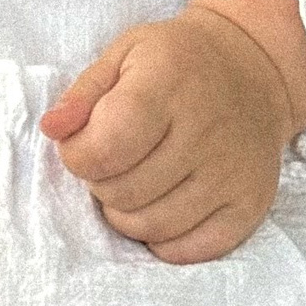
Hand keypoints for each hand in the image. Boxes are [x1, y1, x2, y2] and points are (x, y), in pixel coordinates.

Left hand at [40, 7, 293, 261]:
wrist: (253, 69)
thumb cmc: (177, 63)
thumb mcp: (125, 55)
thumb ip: (84, 94)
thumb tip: (52, 129)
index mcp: (170, 83)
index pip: (107, 146)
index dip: (79, 155)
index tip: (84, 143)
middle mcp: (207, 130)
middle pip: (123, 192)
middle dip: (102, 182)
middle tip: (115, 160)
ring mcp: (232, 172)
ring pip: (152, 226)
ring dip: (126, 214)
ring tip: (134, 182)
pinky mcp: (250, 204)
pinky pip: (189, 250)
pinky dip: (163, 239)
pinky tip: (162, 205)